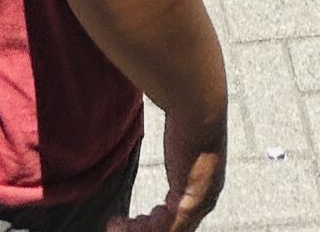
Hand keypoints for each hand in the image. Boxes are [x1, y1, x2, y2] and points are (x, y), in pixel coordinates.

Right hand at [109, 107, 226, 231]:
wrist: (199, 102)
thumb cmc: (189, 105)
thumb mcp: (179, 128)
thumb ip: (171, 134)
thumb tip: (158, 111)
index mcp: (202, 184)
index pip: (179, 214)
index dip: (157, 219)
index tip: (137, 218)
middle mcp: (205, 198)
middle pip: (173, 227)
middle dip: (144, 229)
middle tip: (120, 225)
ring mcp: (201, 202)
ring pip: (167, 231)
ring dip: (138, 231)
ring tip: (114, 226)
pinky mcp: (192, 202)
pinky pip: (167, 229)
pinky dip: (141, 231)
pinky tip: (119, 225)